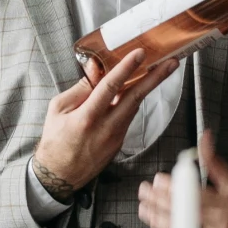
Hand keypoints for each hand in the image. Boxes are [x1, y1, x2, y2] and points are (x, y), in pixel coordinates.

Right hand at [33, 49, 180, 192]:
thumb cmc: (55, 140)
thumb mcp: (58, 108)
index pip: (110, 86)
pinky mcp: (119, 142)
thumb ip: (80, 88)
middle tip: (171, 63)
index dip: (126, 68)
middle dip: (155, 78)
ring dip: (148, 87)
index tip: (139, 53)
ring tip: (160, 69)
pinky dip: (133, 101)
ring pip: (134, 106)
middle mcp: (106, 127)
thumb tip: (95, 67)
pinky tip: (137, 89)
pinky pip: (128, 117)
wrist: (59, 174)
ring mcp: (116, 137)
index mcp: (87, 117)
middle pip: (135, 97)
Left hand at [137, 131, 227, 227]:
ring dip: (158, 219)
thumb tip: (204, 137)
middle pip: (184, 212)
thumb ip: (215, 162)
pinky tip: (157, 224)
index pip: (195, 194)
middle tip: (144, 190)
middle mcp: (224, 224)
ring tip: (143, 208)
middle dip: (160, 201)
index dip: (174, 188)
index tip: (158, 180)